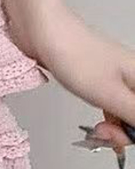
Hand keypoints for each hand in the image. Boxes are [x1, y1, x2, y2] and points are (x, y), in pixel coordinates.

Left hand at [22, 3, 134, 167]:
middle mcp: (134, 77)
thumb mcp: (110, 94)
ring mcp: (117, 79)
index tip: (114, 138)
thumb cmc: (74, 54)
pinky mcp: (98, 80)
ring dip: (113, 128)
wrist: (43, 30)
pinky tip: (96, 124)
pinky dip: (106, 118)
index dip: (132, 133)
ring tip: (96, 131)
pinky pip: (112, 105)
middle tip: (101, 134)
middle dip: (123, 132)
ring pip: (126, 113)